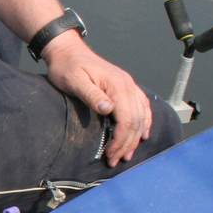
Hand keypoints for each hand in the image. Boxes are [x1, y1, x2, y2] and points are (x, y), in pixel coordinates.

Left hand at [41, 35, 151, 165]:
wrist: (68, 51)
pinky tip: (142, 135)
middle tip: (115, 161)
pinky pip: (143, 107)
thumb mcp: (74, 81)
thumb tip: (108, 109)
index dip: (120, 140)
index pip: (127, 119)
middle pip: (136, 121)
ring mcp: (129, 85)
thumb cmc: (67, 67)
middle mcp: (128, 85)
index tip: (110, 155)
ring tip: (126, 155)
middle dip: (127, 144)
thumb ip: (91, 95)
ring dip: (135, 138)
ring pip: (142, 116)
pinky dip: (144, 123)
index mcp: (117, 85)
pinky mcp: (126, 87)